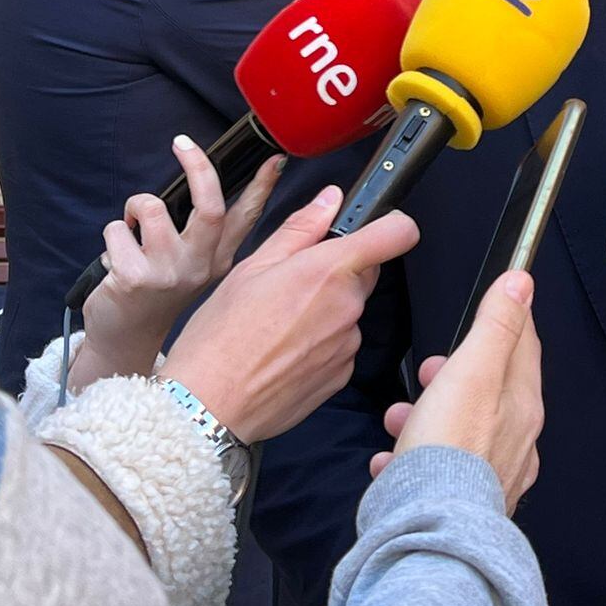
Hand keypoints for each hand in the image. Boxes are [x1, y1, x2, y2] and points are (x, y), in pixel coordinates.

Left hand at [70, 138, 282, 387]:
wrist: (125, 339)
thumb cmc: (154, 292)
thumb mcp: (191, 266)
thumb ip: (201, 233)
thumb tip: (201, 183)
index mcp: (217, 260)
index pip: (246, 218)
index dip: (262, 187)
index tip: (275, 160)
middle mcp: (199, 267)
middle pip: (210, 206)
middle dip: (198, 168)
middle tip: (183, 143)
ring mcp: (168, 274)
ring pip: (151, 208)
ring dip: (134, 208)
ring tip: (131, 230)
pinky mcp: (133, 278)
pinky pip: (117, 230)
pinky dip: (112, 235)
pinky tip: (115, 261)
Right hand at [161, 189, 417, 442]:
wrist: (209, 405)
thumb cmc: (221, 337)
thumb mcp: (252, 267)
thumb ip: (300, 229)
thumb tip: (330, 200)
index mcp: (328, 271)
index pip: (396, 234)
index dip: (391, 225)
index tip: (378, 226)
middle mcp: (347, 307)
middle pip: (364, 274)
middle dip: (337, 272)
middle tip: (290, 284)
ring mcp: (347, 345)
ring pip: (348, 311)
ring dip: (325, 311)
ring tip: (277, 325)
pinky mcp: (341, 376)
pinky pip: (340, 346)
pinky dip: (320, 344)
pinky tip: (283, 352)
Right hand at [367, 270, 542, 512]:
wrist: (433, 530)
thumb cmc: (450, 448)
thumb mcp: (472, 370)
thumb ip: (496, 326)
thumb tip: (522, 284)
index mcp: (522, 405)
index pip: (524, 347)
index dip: (507, 319)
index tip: (495, 301)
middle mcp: (517, 442)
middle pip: (488, 392)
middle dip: (454, 374)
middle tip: (428, 371)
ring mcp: (493, 475)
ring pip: (460, 432)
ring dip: (427, 418)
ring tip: (397, 419)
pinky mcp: (465, 504)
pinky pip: (440, 473)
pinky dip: (415, 461)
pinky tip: (392, 463)